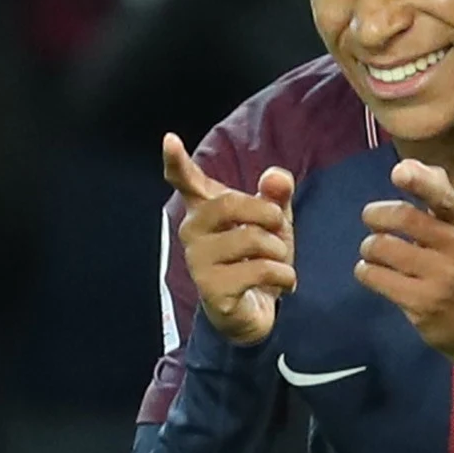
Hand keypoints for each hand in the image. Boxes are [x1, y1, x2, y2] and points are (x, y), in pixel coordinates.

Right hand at [162, 132, 296, 345]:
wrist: (255, 311)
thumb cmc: (258, 259)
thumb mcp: (273, 222)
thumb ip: (276, 195)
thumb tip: (277, 177)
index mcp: (204, 209)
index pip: (185, 180)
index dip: (176, 161)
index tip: (170, 141)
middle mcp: (193, 232)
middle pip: (229, 204)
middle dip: (267, 214)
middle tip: (280, 228)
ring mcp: (198, 262)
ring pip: (250, 239)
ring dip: (279, 251)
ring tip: (279, 263)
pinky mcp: (213, 291)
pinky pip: (259, 270)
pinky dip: (284, 276)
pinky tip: (284, 283)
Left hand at [356, 158, 453, 362]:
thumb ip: (442, 196)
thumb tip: (410, 165)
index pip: (444, 197)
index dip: (418, 181)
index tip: (398, 173)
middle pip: (402, 218)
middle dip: (375, 214)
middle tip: (371, 219)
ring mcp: (441, 279)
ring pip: (382, 248)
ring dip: (369, 246)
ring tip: (373, 251)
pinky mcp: (421, 305)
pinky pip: (376, 277)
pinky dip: (366, 271)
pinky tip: (374, 273)